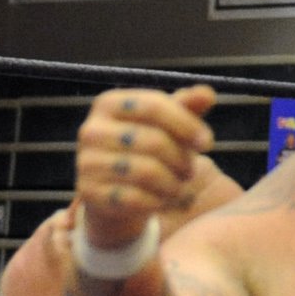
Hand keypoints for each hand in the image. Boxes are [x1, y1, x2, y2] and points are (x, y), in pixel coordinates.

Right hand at [72, 85, 219, 257]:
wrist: (116, 186)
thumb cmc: (148, 145)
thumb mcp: (167, 122)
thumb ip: (188, 106)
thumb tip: (208, 94)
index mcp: (110, 102)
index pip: (154, 106)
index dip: (187, 124)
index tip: (207, 142)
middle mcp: (92, 129)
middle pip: (152, 140)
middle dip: (181, 158)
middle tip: (192, 170)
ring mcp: (86, 161)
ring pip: (145, 172)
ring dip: (173, 183)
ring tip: (180, 185)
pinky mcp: (88, 191)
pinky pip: (133, 198)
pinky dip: (157, 201)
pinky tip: (164, 200)